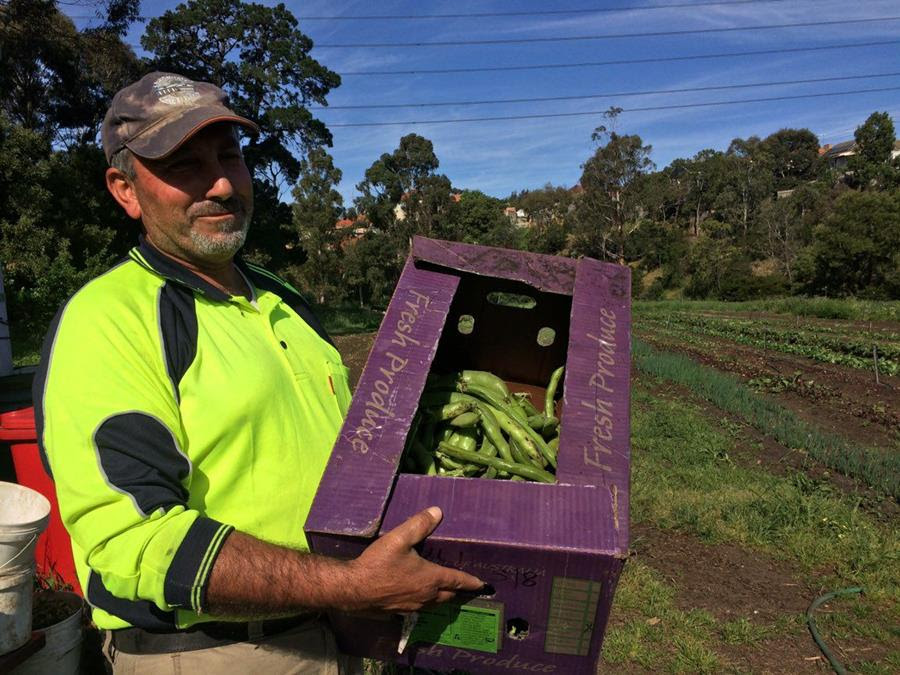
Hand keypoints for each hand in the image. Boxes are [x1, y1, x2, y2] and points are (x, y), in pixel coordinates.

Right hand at [342, 506, 483, 613]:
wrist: (354, 589)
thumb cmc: (378, 564)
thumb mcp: (399, 539)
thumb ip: (419, 525)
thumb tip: (438, 511)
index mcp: (431, 579)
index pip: (457, 580)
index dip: (471, 581)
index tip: (482, 584)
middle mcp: (426, 596)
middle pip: (449, 595)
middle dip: (458, 591)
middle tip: (465, 586)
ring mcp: (413, 607)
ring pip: (435, 604)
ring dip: (443, 598)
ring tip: (446, 591)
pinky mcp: (400, 611)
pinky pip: (421, 608)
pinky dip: (427, 602)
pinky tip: (419, 596)